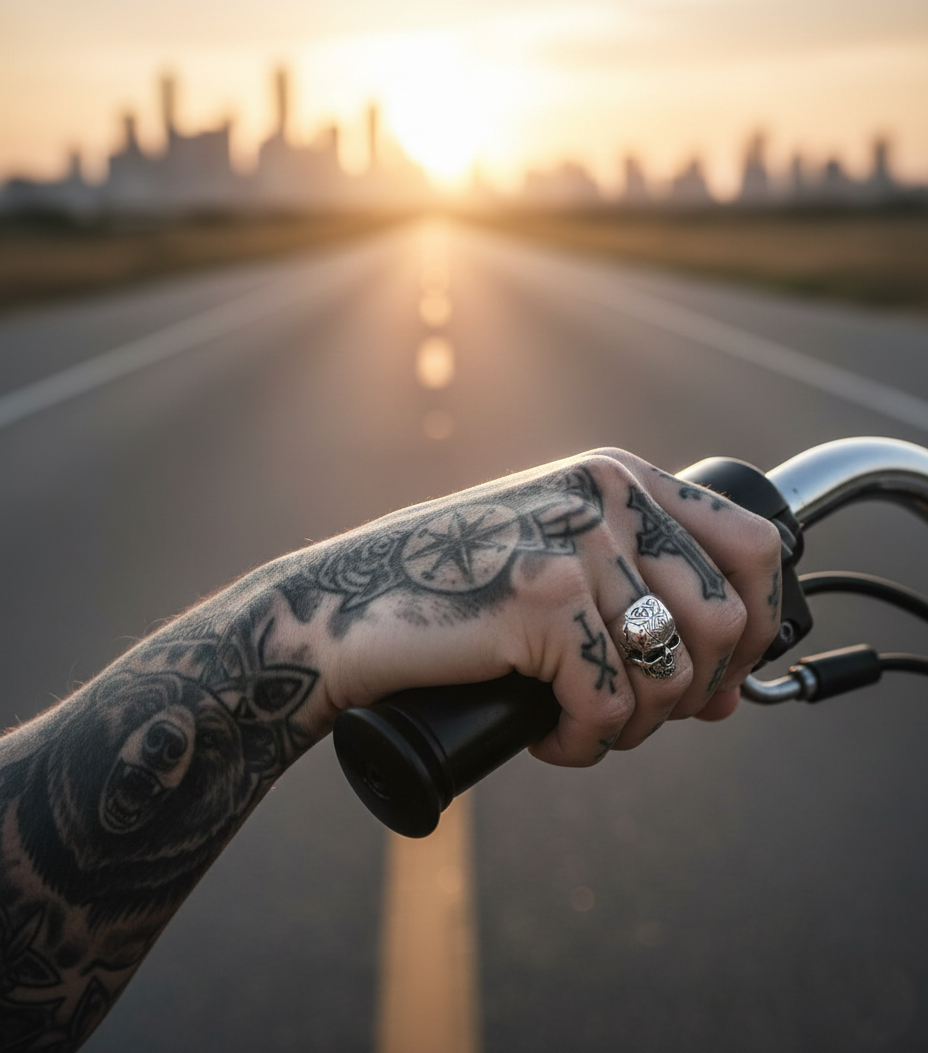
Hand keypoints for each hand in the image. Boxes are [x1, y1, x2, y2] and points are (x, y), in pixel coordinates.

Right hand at [299, 449, 781, 765]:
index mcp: (617, 476)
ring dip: (635, 726)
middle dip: (690, 694)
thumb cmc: (444, 595)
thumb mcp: (552, 558)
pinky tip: (549, 739)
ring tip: (583, 728)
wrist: (333, 610)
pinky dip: (584, 744)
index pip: (753, 546)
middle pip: (725, 621)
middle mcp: (606, 496)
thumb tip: (726, 682)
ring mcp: (575, 544)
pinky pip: (609, 708)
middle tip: (630, 717)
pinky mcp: (541, 603)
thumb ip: (633, 588)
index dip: (758, 627)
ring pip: (673, 674)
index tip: (721, 679)